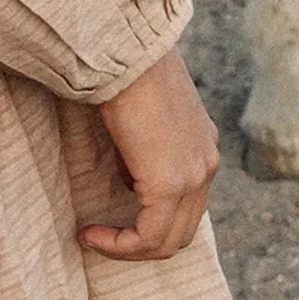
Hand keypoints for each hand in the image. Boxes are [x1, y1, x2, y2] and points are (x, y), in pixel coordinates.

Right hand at [81, 49, 219, 262]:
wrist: (126, 52)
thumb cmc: (123, 72)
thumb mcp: (141, 117)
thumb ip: (144, 150)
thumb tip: (130, 179)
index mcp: (203, 148)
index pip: (185, 206)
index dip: (147, 222)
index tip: (108, 216)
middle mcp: (207, 165)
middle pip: (181, 231)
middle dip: (138, 243)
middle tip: (100, 236)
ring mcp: (195, 176)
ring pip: (168, 240)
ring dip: (127, 247)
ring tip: (93, 237)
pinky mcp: (172, 183)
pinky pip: (150, 235)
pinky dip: (120, 244)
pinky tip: (91, 234)